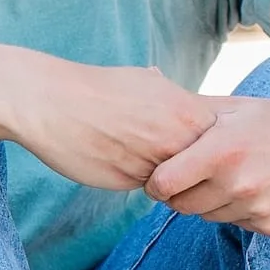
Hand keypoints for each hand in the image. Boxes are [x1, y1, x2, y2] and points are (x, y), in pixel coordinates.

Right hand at [16, 63, 217, 191]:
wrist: (50, 102)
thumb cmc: (95, 89)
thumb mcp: (146, 82)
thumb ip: (174, 100)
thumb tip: (186, 104)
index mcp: (189, 112)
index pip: (218, 144)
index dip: (203, 147)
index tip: (181, 141)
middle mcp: (178, 140)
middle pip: (200, 168)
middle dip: (187, 166)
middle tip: (155, 151)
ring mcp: (155, 164)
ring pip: (173, 182)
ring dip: (160, 176)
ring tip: (128, 151)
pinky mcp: (129, 183)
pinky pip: (144, 188)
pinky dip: (134, 179)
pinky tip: (112, 159)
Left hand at [145, 95, 269, 235]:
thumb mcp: (239, 107)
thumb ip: (193, 115)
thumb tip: (152, 112)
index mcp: (222, 150)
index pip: (162, 185)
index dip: (158, 180)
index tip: (165, 172)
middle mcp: (237, 183)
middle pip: (181, 205)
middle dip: (182, 192)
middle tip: (199, 173)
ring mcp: (256, 208)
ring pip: (208, 216)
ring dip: (211, 201)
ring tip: (234, 176)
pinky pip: (236, 224)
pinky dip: (239, 211)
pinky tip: (259, 188)